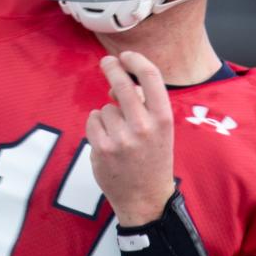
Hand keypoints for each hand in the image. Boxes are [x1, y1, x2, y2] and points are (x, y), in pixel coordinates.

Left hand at [86, 52, 175, 226]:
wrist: (146, 199)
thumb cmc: (153, 159)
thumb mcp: (160, 130)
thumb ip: (143, 105)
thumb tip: (114, 85)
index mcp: (163, 119)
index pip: (151, 77)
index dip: (136, 60)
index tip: (126, 56)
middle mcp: (143, 126)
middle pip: (121, 84)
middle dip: (112, 67)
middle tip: (107, 61)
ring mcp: (121, 138)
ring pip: (105, 107)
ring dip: (108, 116)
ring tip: (120, 136)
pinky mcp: (102, 148)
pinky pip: (92, 120)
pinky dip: (96, 126)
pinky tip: (107, 141)